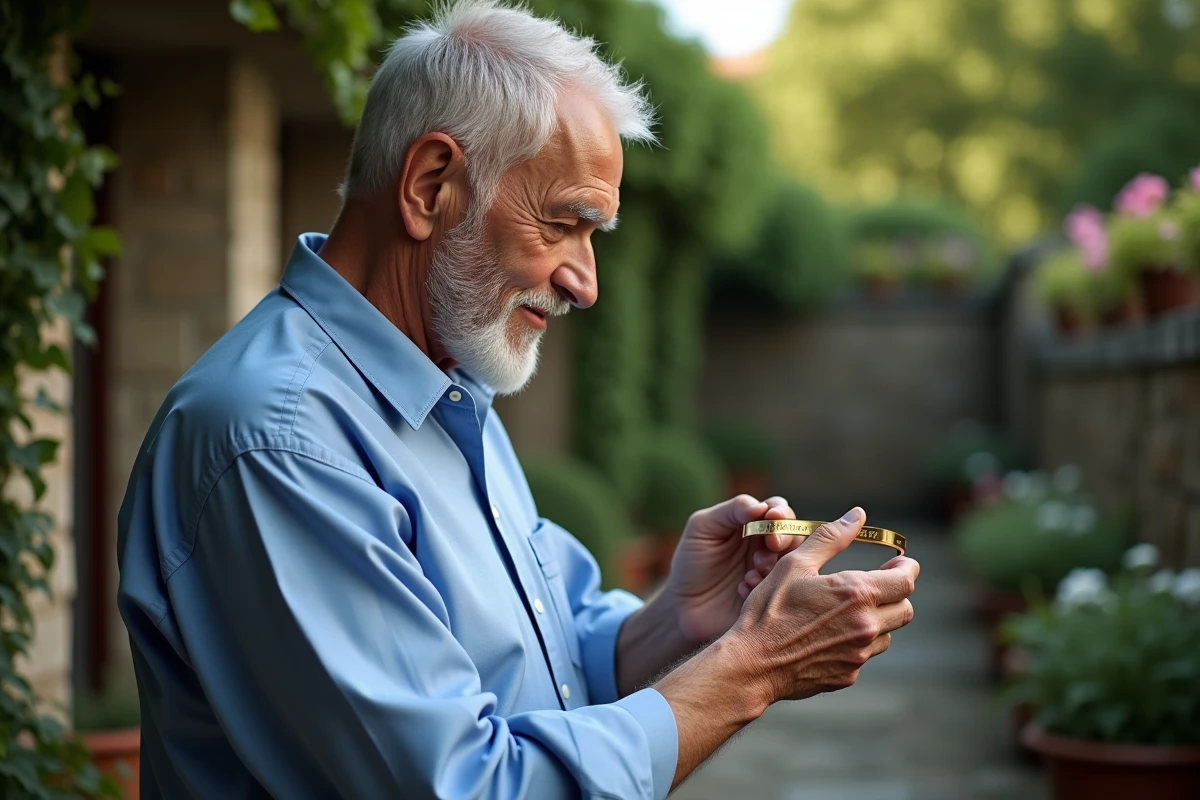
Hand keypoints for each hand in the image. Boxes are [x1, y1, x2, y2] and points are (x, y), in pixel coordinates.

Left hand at [665, 494, 805, 645]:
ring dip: (776, 562)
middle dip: (785, 536)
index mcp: (754, 526)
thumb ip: (731, 510)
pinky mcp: (772, 599)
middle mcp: (769, 548)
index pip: (778, 511)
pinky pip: (783, 590)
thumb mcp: (703, 528)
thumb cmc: (692, 561)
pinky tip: (744, 588)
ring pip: (793, 562)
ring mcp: (773, 574)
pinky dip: (765, 585)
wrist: (681, 605)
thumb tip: (761, 506)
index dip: (780, 512)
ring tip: (753, 570)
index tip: (772, 516)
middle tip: (772, 543)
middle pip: (794, 534)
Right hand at [725, 508, 919, 703]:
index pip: (906, 580)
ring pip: (886, 634)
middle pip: (905, 609)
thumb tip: (857, 516)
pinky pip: (864, 654)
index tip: (899, 562)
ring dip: (876, 619)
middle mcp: (866, 626)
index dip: (907, 568)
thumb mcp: (794, 564)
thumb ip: (830, 537)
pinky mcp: (848, 675)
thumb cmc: (769, 610)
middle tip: (877, 584)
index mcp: (857, 594)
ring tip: (847, 610)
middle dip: (896, 594)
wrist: (752, 664)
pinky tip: (828, 634)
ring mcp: (859, 654)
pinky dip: (855, 642)